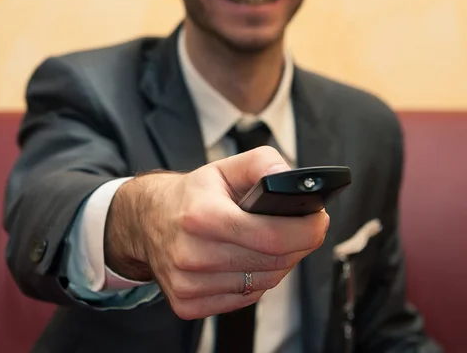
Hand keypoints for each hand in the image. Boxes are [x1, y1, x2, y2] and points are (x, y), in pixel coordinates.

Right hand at [105, 146, 328, 319]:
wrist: (147, 220)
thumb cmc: (191, 194)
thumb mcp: (223, 167)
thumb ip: (260, 163)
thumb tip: (291, 177)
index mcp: (201, 215)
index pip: (271, 236)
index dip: (306, 230)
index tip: (319, 219)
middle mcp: (191, 254)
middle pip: (272, 262)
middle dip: (298, 243)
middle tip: (304, 226)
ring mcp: (188, 284)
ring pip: (263, 283)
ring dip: (279, 263)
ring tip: (274, 240)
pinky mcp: (187, 304)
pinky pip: (245, 298)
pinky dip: (256, 280)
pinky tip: (249, 260)